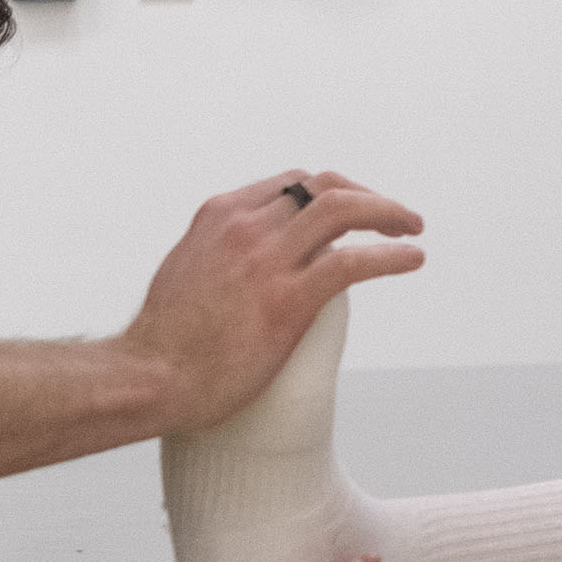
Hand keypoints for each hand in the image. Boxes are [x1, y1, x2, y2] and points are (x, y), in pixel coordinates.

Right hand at [124, 168, 426, 436]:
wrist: (149, 377)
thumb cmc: (164, 341)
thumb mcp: (186, 271)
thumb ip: (218, 254)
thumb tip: (241, 262)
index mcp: (219, 216)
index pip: (290, 183)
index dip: (330, 191)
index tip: (354, 209)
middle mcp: (244, 227)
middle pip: (322, 186)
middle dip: (365, 194)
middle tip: (395, 215)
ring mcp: (267, 261)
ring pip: (342, 210)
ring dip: (387, 213)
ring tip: (413, 227)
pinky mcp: (288, 299)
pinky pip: (353, 263)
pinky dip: (390, 256)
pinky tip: (411, 259)